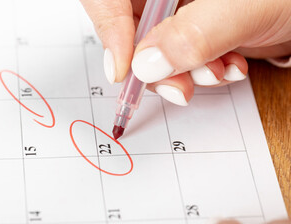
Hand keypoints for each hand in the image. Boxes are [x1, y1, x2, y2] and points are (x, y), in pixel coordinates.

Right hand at [80, 0, 290, 105]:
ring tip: (218, 72)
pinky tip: (227, 67)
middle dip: (153, 65)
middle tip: (178, 85)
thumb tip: (145, 66)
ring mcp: (178, 11)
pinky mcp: (190, 32)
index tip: (123, 69)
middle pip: (129, 27)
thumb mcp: (245, 7)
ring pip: (152, 51)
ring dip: (181, 74)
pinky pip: (174, 60)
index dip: (109, 26)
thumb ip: (194, 33)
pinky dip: (197, 73)